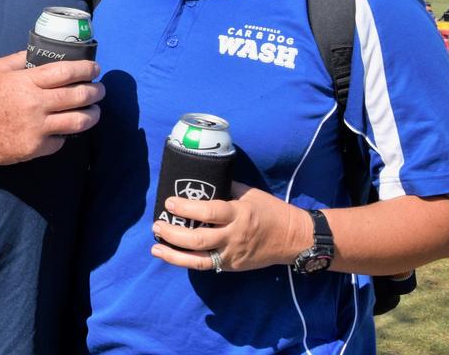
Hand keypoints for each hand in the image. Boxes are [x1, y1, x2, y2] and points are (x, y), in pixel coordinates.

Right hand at [0, 51, 102, 165]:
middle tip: (100, 90)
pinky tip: (65, 128)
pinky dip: (65, 134)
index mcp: (26, 81)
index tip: (95, 69)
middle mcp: (35, 104)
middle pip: (78, 96)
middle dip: (96, 92)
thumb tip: (40, 52)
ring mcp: (36, 128)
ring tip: (94, 111)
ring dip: (92, 115)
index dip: (86, 69)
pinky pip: (61, 141)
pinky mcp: (34, 148)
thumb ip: (19, 59)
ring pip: (78, 122)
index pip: (67, 71)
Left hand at [149, 183, 307, 272]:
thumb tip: (202, 181)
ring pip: (199, 260)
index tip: (169, 202)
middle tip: (157, 225)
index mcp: (238, 214)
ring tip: (156, 247)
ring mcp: (233, 254)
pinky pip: (207, 265)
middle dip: (173, 234)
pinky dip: (188, 261)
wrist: (292, 238)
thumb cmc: (270, 211)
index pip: (209, 212)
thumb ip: (226, 188)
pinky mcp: (233, 266)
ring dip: (174, 255)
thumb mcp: (250, 193)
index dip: (187, 208)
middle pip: (199, 240)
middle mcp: (234, 236)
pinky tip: (173, 255)